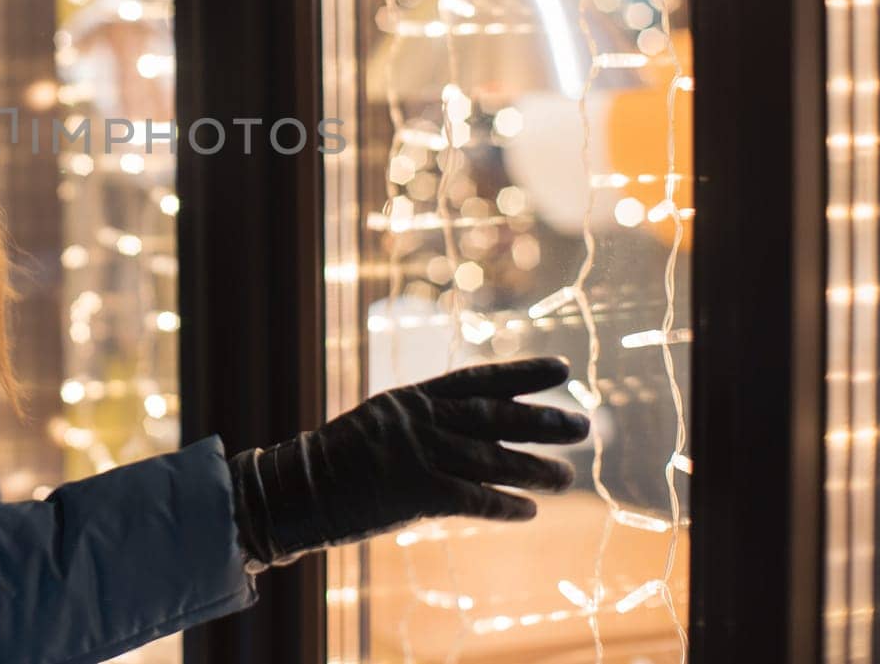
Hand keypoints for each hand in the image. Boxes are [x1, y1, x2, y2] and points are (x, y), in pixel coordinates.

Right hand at [227, 356, 590, 572]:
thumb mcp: (377, 425)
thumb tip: (469, 433)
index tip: (561, 368)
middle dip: (541, 419)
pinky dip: (503, 505)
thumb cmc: (335, 462)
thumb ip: (420, 425)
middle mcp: (419, 420)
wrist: (296, 489)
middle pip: (494, 416)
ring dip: (534, 468)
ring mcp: (417, 454)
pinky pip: (472, 499)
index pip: (477, 379)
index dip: (521, 374)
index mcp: (410, 398)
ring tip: (568, 476)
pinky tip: (529, 511)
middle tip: (584, 424)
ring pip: (492, 459)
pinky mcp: (414, 491)